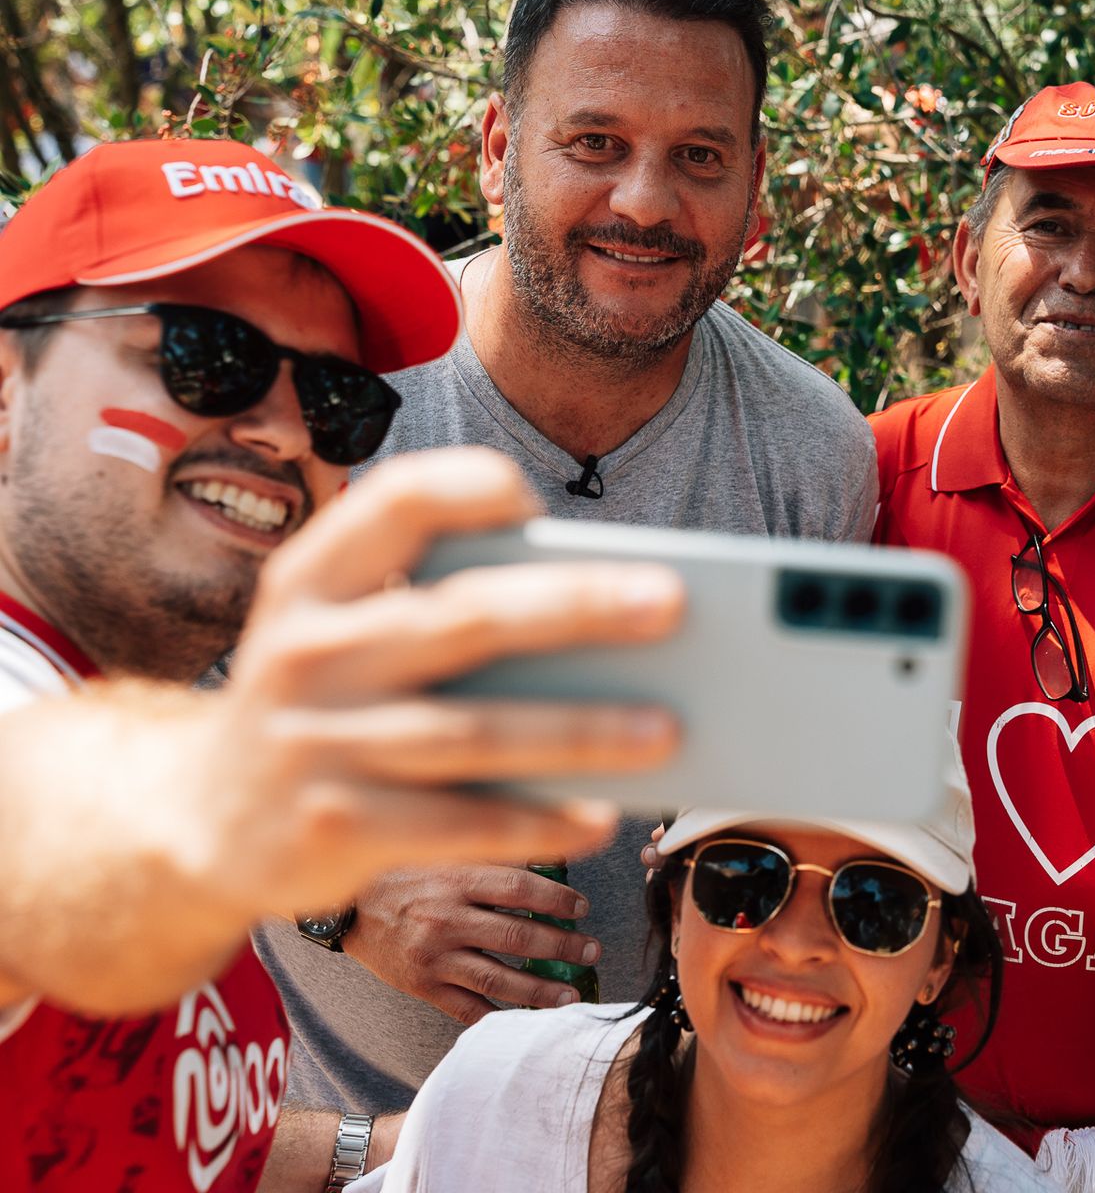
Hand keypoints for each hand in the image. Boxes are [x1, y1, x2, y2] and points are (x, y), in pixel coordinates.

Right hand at [0, 447, 684, 1014]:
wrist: (201, 820)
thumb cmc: (323, 700)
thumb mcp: (341, 632)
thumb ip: (435, 607)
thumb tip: (600, 609)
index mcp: (311, 580)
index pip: (396, 502)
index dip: (469, 489)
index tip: (536, 500)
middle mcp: (308, 653)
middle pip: (465, 619)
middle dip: (577, 607)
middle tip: (670, 602)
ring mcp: (318, 745)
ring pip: (475, 734)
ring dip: (580, 732)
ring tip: (666, 728)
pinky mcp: (337, 828)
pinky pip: (459, 823)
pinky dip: (537, 820)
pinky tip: (599, 815)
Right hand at [343, 863, 601, 1023]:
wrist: (346, 907)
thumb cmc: (404, 874)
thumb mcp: (445, 853)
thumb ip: (491, 858)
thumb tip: (551, 854)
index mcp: (455, 880)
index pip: (519, 889)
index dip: (557, 901)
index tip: (582, 908)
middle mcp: (445, 919)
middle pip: (516, 937)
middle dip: (562, 947)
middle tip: (591, 952)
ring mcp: (432, 957)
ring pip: (496, 978)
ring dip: (540, 991)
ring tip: (571, 997)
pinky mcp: (420, 986)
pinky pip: (464, 1007)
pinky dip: (496, 1016)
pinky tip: (524, 1021)